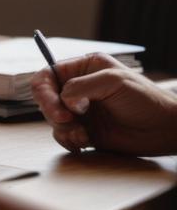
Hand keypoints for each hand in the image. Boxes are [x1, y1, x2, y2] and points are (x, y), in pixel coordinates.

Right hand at [30, 53, 176, 155]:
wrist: (164, 130)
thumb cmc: (146, 100)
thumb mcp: (113, 82)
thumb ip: (80, 86)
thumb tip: (63, 100)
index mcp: (84, 68)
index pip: (48, 74)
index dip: (44, 90)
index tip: (56, 106)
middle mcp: (79, 88)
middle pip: (45, 98)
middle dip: (53, 112)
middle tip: (69, 121)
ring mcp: (80, 110)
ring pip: (53, 119)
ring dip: (63, 129)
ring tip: (83, 134)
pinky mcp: (84, 130)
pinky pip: (62, 135)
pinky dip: (69, 140)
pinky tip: (85, 141)